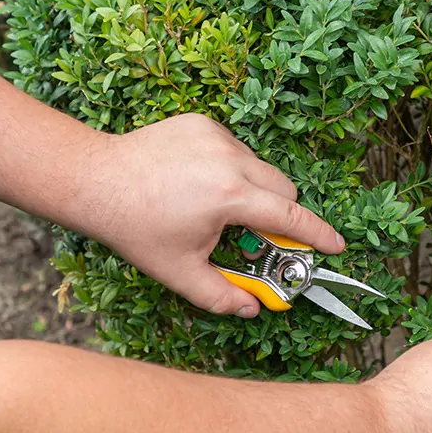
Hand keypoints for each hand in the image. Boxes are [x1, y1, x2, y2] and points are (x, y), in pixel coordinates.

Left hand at [77, 113, 344, 316]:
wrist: (95, 179)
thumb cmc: (134, 227)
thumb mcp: (179, 272)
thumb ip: (222, 297)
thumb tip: (253, 309)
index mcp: (228, 197)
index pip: (290, 216)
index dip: (318, 234)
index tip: (336, 246)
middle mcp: (229, 159)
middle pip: (284, 188)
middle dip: (281, 214)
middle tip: (257, 237)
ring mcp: (216, 136)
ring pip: (260, 168)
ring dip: (253, 191)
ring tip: (213, 208)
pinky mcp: (203, 123)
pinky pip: (235, 149)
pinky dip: (231, 169)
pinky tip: (196, 183)